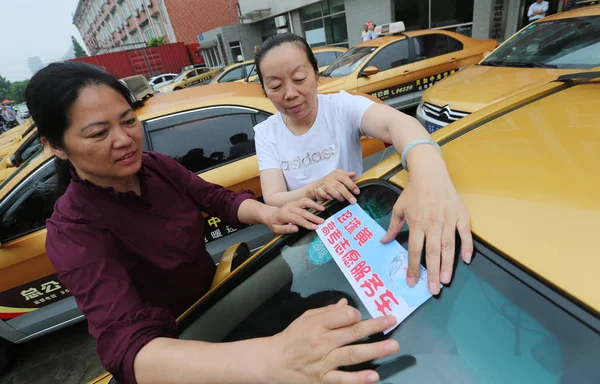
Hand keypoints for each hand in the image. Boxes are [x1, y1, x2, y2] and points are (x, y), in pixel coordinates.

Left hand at [266, 198, 325, 233]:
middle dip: (313, 217)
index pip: (297, 219)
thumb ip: (285, 229)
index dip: (306, 223)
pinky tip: (318, 206)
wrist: (271, 214)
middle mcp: (289, 207)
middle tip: (322, 221)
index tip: (315, 227)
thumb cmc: (275, 223)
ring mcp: (293, 203)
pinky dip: (312, 202)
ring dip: (314, 205)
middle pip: (303, 212)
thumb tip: (296, 228)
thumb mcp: (276, 229)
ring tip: (323, 210)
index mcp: (284, 214)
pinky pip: (305, 200)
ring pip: (305, 202)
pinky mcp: (296, 202)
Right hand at [268, 299, 398, 383]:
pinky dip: (358, 379)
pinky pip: (342, 380)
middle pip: (351, 333)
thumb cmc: (292, 338)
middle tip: (392, 320)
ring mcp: (323, 362)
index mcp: (317, 325)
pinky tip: (374, 376)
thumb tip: (347, 304)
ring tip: (392, 346)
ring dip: (374, 350)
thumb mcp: (305, 318)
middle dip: (374, 326)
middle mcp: (322, 343)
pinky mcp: (322, 380)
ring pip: (351, 355)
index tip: (360, 314)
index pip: (342, 316)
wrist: (272, 362)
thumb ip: (327, 312)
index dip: (355, 313)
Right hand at [309, 170, 359, 203]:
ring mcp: (323, 184)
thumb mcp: (339, 176)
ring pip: (331, 190)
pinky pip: (323, 194)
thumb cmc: (331, 181)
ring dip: (338, 195)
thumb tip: (354, 174)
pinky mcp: (318, 190)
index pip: (345, 178)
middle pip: (339, 186)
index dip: (351, 185)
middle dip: (347, 194)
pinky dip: (327, 196)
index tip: (357, 192)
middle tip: (353, 201)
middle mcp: (330, 179)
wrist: (317, 185)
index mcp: (336, 174)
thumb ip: (347, 175)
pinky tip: (332, 199)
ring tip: (342, 199)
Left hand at [381, 167, 472, 294]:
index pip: (414, 249)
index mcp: (417, 223)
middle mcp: (432, 223)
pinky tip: (466, 260)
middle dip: (432, 272)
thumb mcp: (399, 208)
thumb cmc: (413, 192)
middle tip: (433, 290)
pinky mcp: (460, 215)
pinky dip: (466, 247)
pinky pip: (465, 233)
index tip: (412, 282)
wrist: (430, 173)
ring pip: (448, 246)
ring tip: (445, 281)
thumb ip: (393, 226)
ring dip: (447, 265)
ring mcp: (448, 220)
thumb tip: (384, 241)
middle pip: (432, 252)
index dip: (412, 267)